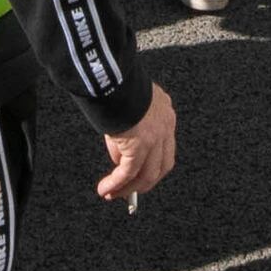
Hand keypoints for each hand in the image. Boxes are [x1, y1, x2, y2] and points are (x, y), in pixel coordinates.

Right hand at [94, 84, 179, 206]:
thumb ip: (128, 130)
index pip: (164, 147)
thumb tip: (118, 157)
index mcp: (165, 113)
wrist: (114, 76)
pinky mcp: (139, 146)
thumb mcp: (127, 107)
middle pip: (161, 166)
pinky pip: (128, 173)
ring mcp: (155, 138)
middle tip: (127, 190)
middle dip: (144, 182)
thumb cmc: (115, 83)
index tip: (137, 173)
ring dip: (128, 188)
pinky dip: (116, 184)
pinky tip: (105, 189)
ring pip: (146, 175)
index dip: (151, 163)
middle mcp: (165, 127)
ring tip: (111, 194)